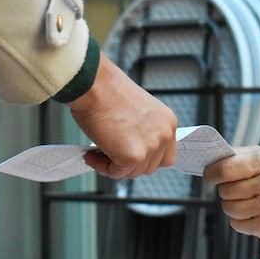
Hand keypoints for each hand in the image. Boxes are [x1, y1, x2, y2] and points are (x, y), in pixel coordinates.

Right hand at [67, 54, 176, 178]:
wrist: (94, 85)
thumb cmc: (107, 92)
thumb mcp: (136, 113)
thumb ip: (141, 132)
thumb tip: (129, 150)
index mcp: (167, 122)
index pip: (165, 155)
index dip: (144, 159)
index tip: (129, 156)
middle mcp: (164, 135)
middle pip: (149, 167)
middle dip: (128, 164)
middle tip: (109, 154)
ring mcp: (150, 147)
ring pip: (132, 172)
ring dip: (113, 166)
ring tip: (98, 151)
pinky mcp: (133, 156)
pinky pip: (116, 173)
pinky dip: (101, 167)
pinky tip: (91, 154)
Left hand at [203, 146, 259, 239]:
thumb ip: (242, 154)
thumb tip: (214, 159)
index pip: (226, 169)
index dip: (211, 173)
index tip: (209, 175)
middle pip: (225, 190)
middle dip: (226, 189)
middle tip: (238, 187)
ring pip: (228, 208)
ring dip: (233, 204)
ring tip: (248, 200)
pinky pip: (236, 224)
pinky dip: (241, 219)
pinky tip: (254, 212)